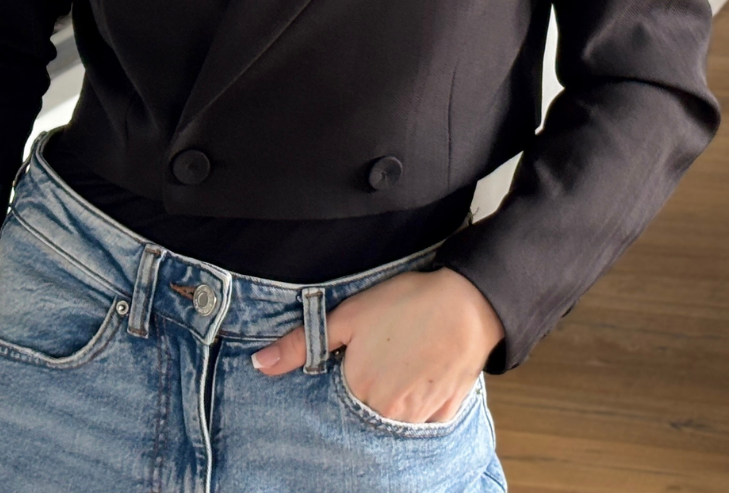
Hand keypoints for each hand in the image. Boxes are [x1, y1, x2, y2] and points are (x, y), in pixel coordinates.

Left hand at [251, 267, 503, 423]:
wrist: (469, 304)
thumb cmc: (407, 305)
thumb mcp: (348, 316)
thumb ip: (302, 344)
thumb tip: (259, 364)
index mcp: (360, 393)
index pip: (333, 406)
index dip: (336, 385)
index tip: (343, 368)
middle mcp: (388, 416)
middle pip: (363, 419)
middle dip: (361, 399)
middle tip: (375, 365)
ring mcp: (419, 419)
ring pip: (393, 424)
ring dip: (388, 406)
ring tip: (395, 370)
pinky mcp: (445, 415)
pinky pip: (423, 423)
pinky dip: (417, 407)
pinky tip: (419, 378)